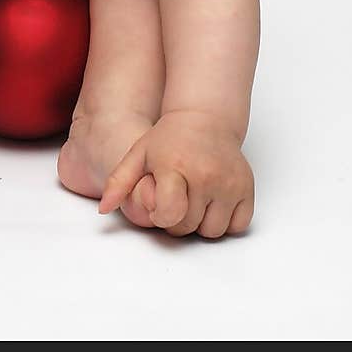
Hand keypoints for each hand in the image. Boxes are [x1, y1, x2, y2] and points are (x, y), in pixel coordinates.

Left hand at [98, 110, 254, 237]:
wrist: (205, 119)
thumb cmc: (167, 139)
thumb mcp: (138, 154)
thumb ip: (119, 182)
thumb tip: (103, 209)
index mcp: (175, 166)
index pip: (170, 214)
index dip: (161, 216)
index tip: (159, 204)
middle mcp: (206, 175)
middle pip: (189, 227)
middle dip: (178, 220)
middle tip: (175, 199)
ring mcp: (230, 183)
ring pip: (213, 231)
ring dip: (201, 223)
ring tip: (193, 200)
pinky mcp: (247, 188)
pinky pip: (238, 226)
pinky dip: (226, 221)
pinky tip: (213, 202)